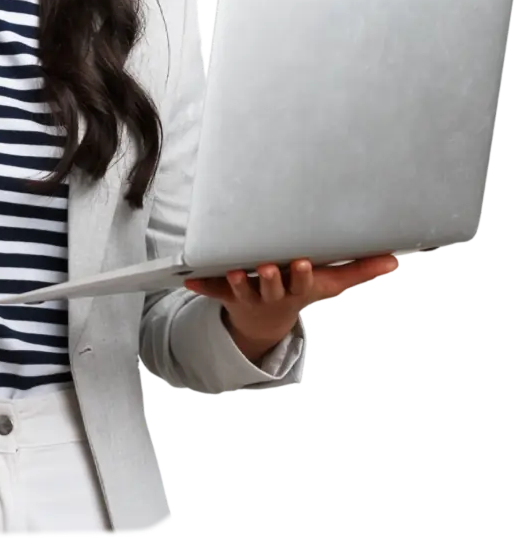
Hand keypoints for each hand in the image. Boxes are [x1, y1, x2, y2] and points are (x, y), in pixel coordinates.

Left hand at [185, 254, 399, 361]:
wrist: (264, 322)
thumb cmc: (299, 291)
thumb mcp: (328, 284)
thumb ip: (360, 271)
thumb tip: (395, 260)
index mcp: (296, 290)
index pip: (300, 284)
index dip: (299, 275)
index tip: (300, 262)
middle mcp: (273, 294)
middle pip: (271, 287)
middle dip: (270, 279)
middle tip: (267, 267)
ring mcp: (249, 295)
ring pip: (242, 290)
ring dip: (237, 282)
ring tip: (233, 271)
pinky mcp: (227, 293)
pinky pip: (212, 290)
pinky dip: (201, 286)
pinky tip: (188, 280)